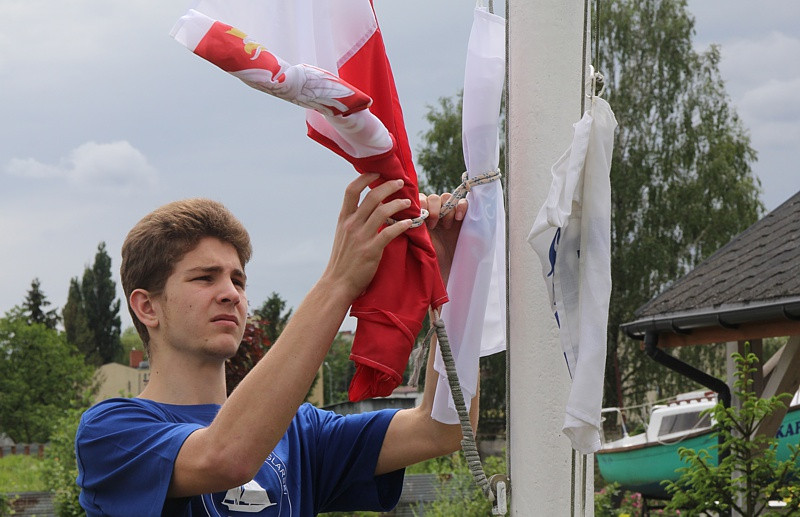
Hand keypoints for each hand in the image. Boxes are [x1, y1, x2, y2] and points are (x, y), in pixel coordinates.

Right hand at [322, 173, 411, 300]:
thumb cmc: (342, 260)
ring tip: (408, 202)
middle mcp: (351, 224)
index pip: (351, 190)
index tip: (377, 172)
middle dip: (388, 186)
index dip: (364, 178)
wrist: (337, 283)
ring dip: (398, 204)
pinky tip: (409, 223)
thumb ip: (353, 221)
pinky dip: (401, 225)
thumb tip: (368, 207)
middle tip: (400, 183)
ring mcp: (360, 237)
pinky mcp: (371, 250)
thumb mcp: (343, 235)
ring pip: (382, 211)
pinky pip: (389, 232)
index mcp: (344, 219)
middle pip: (371, 196)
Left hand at [419, 192, 467, 284]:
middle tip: (433, 224)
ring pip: (447, 198)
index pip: (420, 200)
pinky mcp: (463, 218)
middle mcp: (435, 214)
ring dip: (446, 209)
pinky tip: (458, 218)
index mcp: (422, 218)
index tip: (420, 218)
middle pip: (433, 198)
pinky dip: (461, 206)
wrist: (445, 271)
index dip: (420, 204)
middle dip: (433, 208)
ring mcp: (449, 215)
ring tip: (446, 226)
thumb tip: (398, 219)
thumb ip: (410, 229)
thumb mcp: (416, 243)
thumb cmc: (428, 259)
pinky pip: (463, 203)